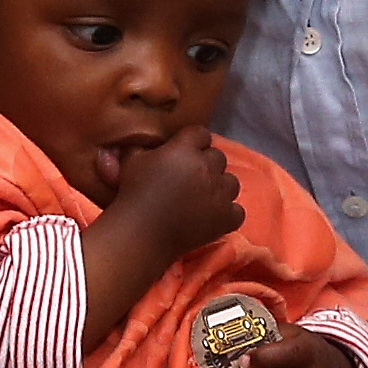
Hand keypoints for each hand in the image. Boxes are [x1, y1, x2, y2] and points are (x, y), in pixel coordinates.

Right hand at [102, 125, 244, 253]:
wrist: (141, 233)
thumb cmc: (132, 194)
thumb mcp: (130, 162)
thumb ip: (138, 146)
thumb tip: (139, 137)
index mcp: (185, 149)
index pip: (201, 134)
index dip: (193, 143)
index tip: (183, 153)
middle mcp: (207, 167)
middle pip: (217, 157)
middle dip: (206, 164)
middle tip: (190, 178)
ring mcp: (220, 193)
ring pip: (231, 182)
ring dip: (220, 187)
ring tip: (204, 197)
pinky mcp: (226, 218)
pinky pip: (237, 210)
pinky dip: (227, 214)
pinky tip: (213, 216)